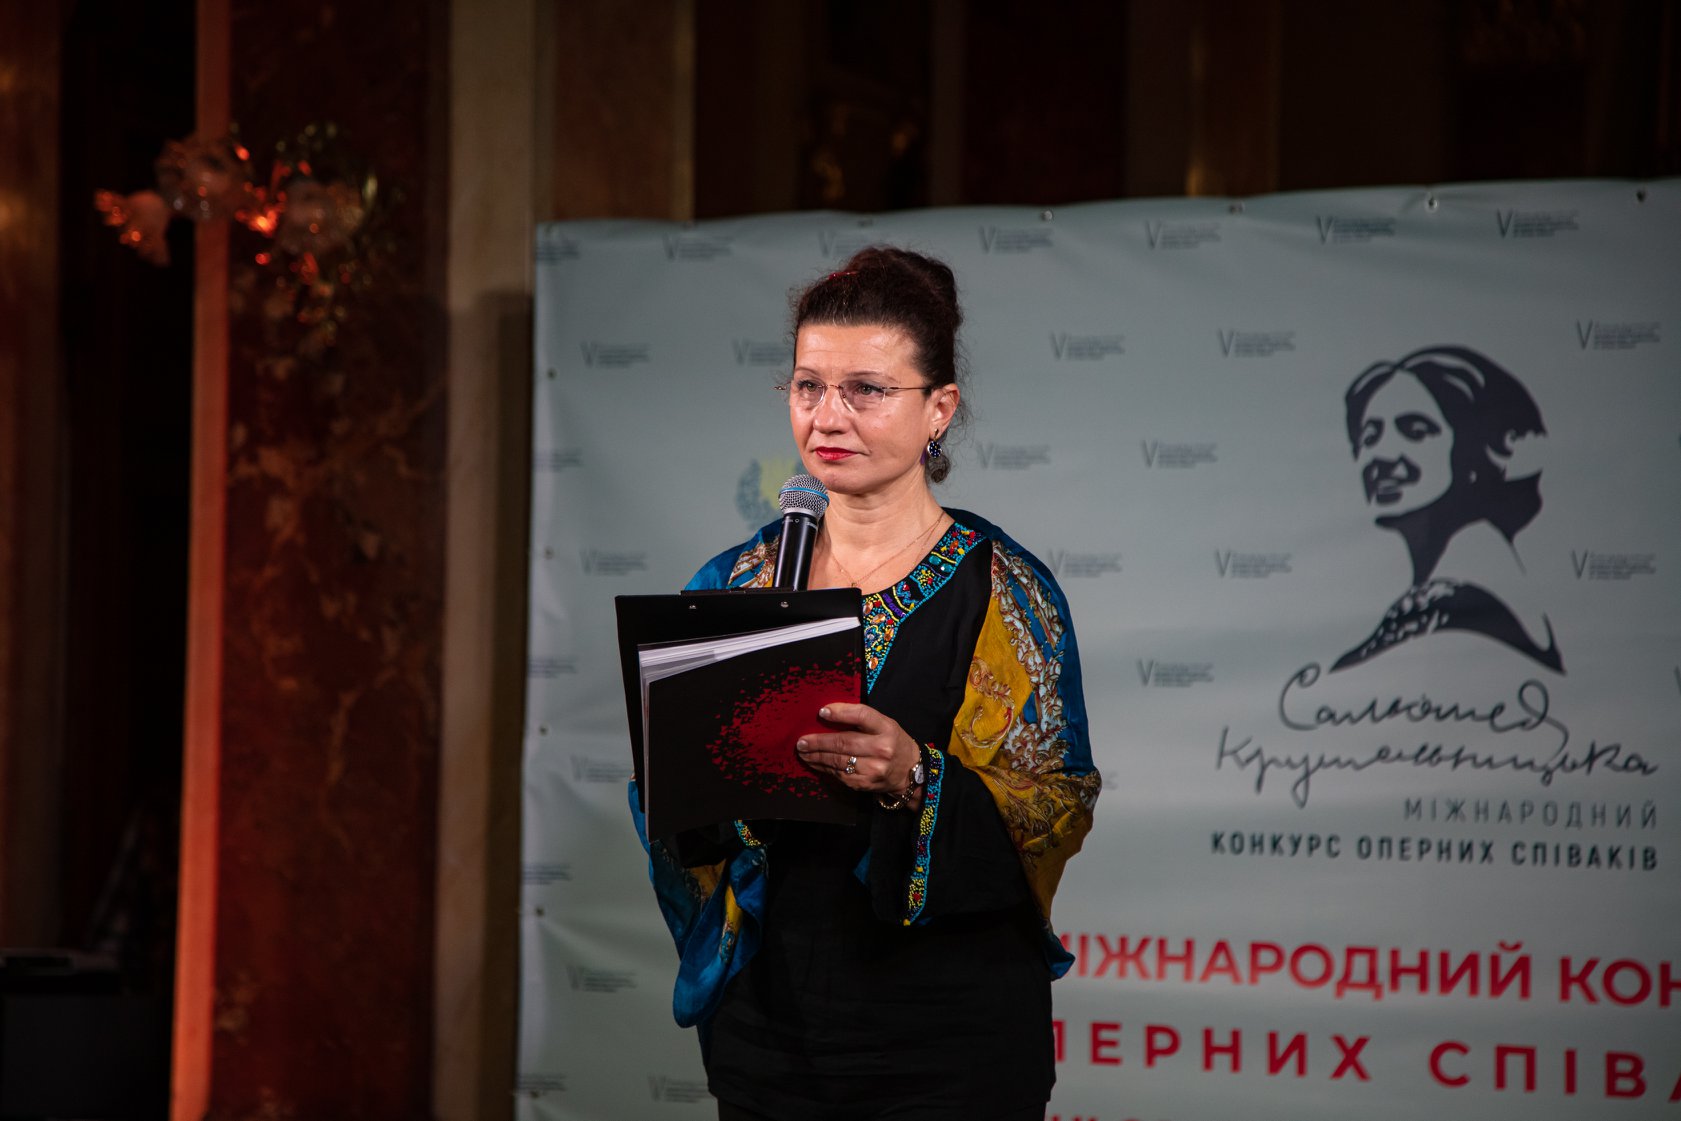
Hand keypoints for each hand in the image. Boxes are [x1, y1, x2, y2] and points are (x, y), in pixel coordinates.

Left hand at [795, 701, 920, 796]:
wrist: (910, 772)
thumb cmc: (892, 742)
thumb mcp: (884, 724)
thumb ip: (861, 718)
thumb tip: (828, 714)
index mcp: (887, 728)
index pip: (862, 716)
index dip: (840, 713)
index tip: (821, 712)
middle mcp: (882, 749)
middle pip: (844, 742)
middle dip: (818, 741)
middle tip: (801, 741)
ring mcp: (873, 768)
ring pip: (837, 761)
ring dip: (816, 756)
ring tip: (803, 752)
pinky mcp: (865, 783)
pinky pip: (839, 774)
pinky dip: (824, 768)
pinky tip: (816, 763)